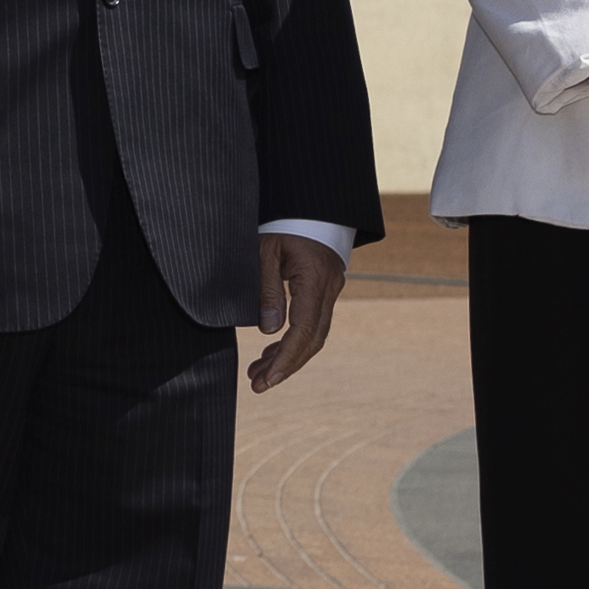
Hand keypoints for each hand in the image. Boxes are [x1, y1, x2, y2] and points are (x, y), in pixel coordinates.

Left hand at [248, 235, 345, 392]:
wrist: (310, 204)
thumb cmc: (283, 222)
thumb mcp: (265, 250)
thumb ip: (267, 289)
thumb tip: (269, 331)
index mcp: (314, 279)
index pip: (303, 330)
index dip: (286, 358)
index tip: (268, 379)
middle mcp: (328, 288)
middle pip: (313, 339)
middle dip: (286, 365)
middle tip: (258, 385)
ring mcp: (330, 290)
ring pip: (314, 335)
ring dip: (288, 357)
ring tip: (259, 375)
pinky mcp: (323, 291)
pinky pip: (312, 323)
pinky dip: (293, 341)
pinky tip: (272, 353)